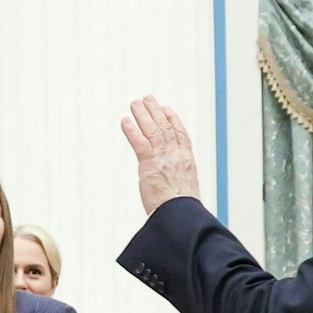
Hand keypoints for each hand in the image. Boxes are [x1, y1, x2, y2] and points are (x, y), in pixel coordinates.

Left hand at [121, 95, 202, 214]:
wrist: (179, 214)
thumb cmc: (182, 209)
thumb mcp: (186, 191)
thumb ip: (178, 181)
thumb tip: (173, 187)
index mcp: (187, 160)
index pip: (181, 134)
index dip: (173, 119)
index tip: (167, 109)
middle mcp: (176, 154)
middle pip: (165, 127)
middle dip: (156, 111)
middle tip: (148, 99)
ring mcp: (163, 157)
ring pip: (153, 129)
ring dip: (143, 114)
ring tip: (135, 103)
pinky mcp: (149, 163)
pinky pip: (139, 142)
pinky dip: (131, 130)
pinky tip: (125, 121)